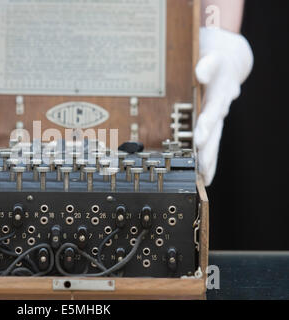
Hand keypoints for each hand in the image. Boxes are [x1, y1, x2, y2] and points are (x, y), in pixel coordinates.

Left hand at [195, 27, 252, 185]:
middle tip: (202, 169)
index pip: (211, 111)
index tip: (200, 139)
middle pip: (215, 132)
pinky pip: (211, 140)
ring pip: (214, 140)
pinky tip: (205, 172)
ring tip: (205, 178)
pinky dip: (208, 155)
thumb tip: (201, 72)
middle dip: (208, 151)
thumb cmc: (216, 54)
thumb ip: (207, 63)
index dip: (206, 125)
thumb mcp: (211, 53)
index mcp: (219, 91)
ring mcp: (218, 114)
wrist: (230, 57)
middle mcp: (220, 106)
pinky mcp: (214, 120)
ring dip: (209, 158)